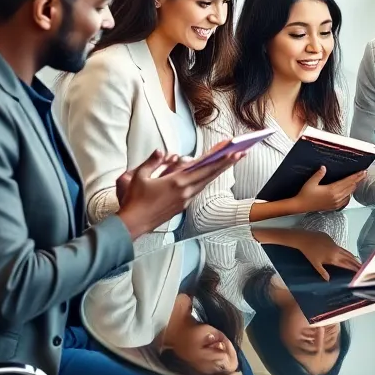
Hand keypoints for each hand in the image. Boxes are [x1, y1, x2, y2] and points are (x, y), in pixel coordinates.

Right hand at [118, 148, 241, 238]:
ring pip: (206, 182)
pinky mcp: (182, 206)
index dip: (220, 158)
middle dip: (227, 163)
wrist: (133, 223)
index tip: (232, 151)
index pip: (203, 167)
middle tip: (241, 153)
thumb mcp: (138, 176)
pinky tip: (209, 174)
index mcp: (177, 181)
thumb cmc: (135, 200)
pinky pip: (197, 189)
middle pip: (210, 174)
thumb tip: (162, 152)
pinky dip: (205, 180)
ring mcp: (185, 199)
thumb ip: (152, 162)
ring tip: (230, 161)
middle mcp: (185, 191)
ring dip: (218, 171)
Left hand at [263, 230, 361, 279]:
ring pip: (346, 251)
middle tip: (362, 267)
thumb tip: (328, 280)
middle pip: (349, 257)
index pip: (346, 264)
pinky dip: (345, 252)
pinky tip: (346, 254)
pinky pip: (341, 247)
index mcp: (333, 258)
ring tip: (357, 261)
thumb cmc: (309, 252)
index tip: (360, 271)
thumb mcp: (315, 264)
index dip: (353, 268)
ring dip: (352, 257)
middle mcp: (337, 251)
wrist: (305, 238)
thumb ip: (322, 272)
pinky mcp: (332, 239)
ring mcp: (335, 244)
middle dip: (356, 262)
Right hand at [291, 166, 365, 212]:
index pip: (347, 181)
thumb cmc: (305, 194)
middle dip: (358, 179)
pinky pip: (346, 200)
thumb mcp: (311, 182)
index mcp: (331, 190)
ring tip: (358, 180)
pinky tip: (350, 191)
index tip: (362, 171)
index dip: (356, 176)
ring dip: (354, 186)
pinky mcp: (334, 206)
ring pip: (349, 193)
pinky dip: (349, 195)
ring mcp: (336, 202)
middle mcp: (336, 197)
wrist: (301, 206)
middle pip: (351, 187)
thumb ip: (318, 174)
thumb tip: (324, 167)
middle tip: (364, 173)